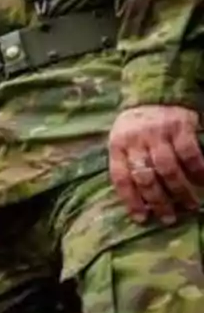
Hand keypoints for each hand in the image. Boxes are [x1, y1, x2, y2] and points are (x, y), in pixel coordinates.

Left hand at [109, 105, 203, 223]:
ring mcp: (157, 132)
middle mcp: (135, 139)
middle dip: (158, 201)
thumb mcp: (123, 142)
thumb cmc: (137, 127)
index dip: (131, 200)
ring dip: (180, 191)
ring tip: (190, 205)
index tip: (142, 219)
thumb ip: (128, 165)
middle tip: (169, 218)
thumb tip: (138, 202)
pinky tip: (202, 182)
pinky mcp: (180, 125)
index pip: (121, 177)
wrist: (155, 94)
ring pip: (168, 168)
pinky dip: (197, 171)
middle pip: (145, 177)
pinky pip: (189, 153)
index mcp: (117, 145)